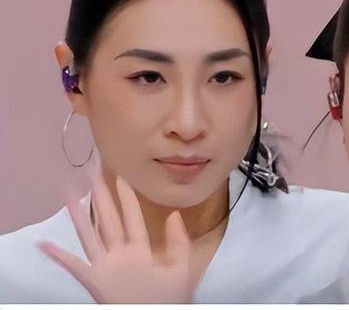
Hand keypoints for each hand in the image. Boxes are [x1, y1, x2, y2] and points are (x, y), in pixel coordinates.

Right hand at [38, 171, 194, 302]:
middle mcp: (121, 253)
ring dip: (79, 215)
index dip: (127, 197)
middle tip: (92, 172)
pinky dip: (60, 257)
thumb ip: (178, 241)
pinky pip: (76, 267)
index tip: (121, 176)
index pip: (132, 217)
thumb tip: (173, 214)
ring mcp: (107, 266)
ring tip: (68, 194)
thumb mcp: (180, 266)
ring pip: (90, 235)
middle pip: (108, 219)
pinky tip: (46, 244)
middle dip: (100, 196)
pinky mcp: (97, 281)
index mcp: (140, 248)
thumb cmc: (170, 297)